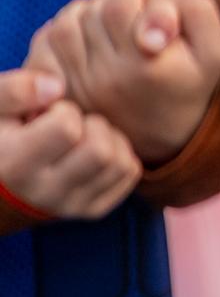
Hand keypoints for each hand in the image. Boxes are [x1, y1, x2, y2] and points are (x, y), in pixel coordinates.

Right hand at [0, 69, 144, 218]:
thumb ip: (14, 91)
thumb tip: (56, 86)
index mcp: (14, 166)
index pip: (67, 129)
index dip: (63, 111)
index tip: (46, 115)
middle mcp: (43, 193)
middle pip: (99, 151)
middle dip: (91, 125)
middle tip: (69, 124)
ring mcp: (69, 205)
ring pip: (119, 163)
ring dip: (109, 138)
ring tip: (82, 136)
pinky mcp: (90, 210)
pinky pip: (128, 174)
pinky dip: (120, 154)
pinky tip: (92, 150)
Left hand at [23, 0, 219, 162]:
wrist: (159, 132)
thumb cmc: (187, 82)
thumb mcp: (213, 52)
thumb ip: (199, 13)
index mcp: (147, 68)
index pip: (123, 2)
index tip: (158, 16)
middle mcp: (107, 79)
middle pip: (96, 10)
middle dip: (118, 0)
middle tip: (138, 14)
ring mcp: (77, 86)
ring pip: (69, 22)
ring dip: (90, 13)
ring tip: (115, 25)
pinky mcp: (58, 91)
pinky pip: (46, 41)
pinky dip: (63, 29)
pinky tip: (89, 37)